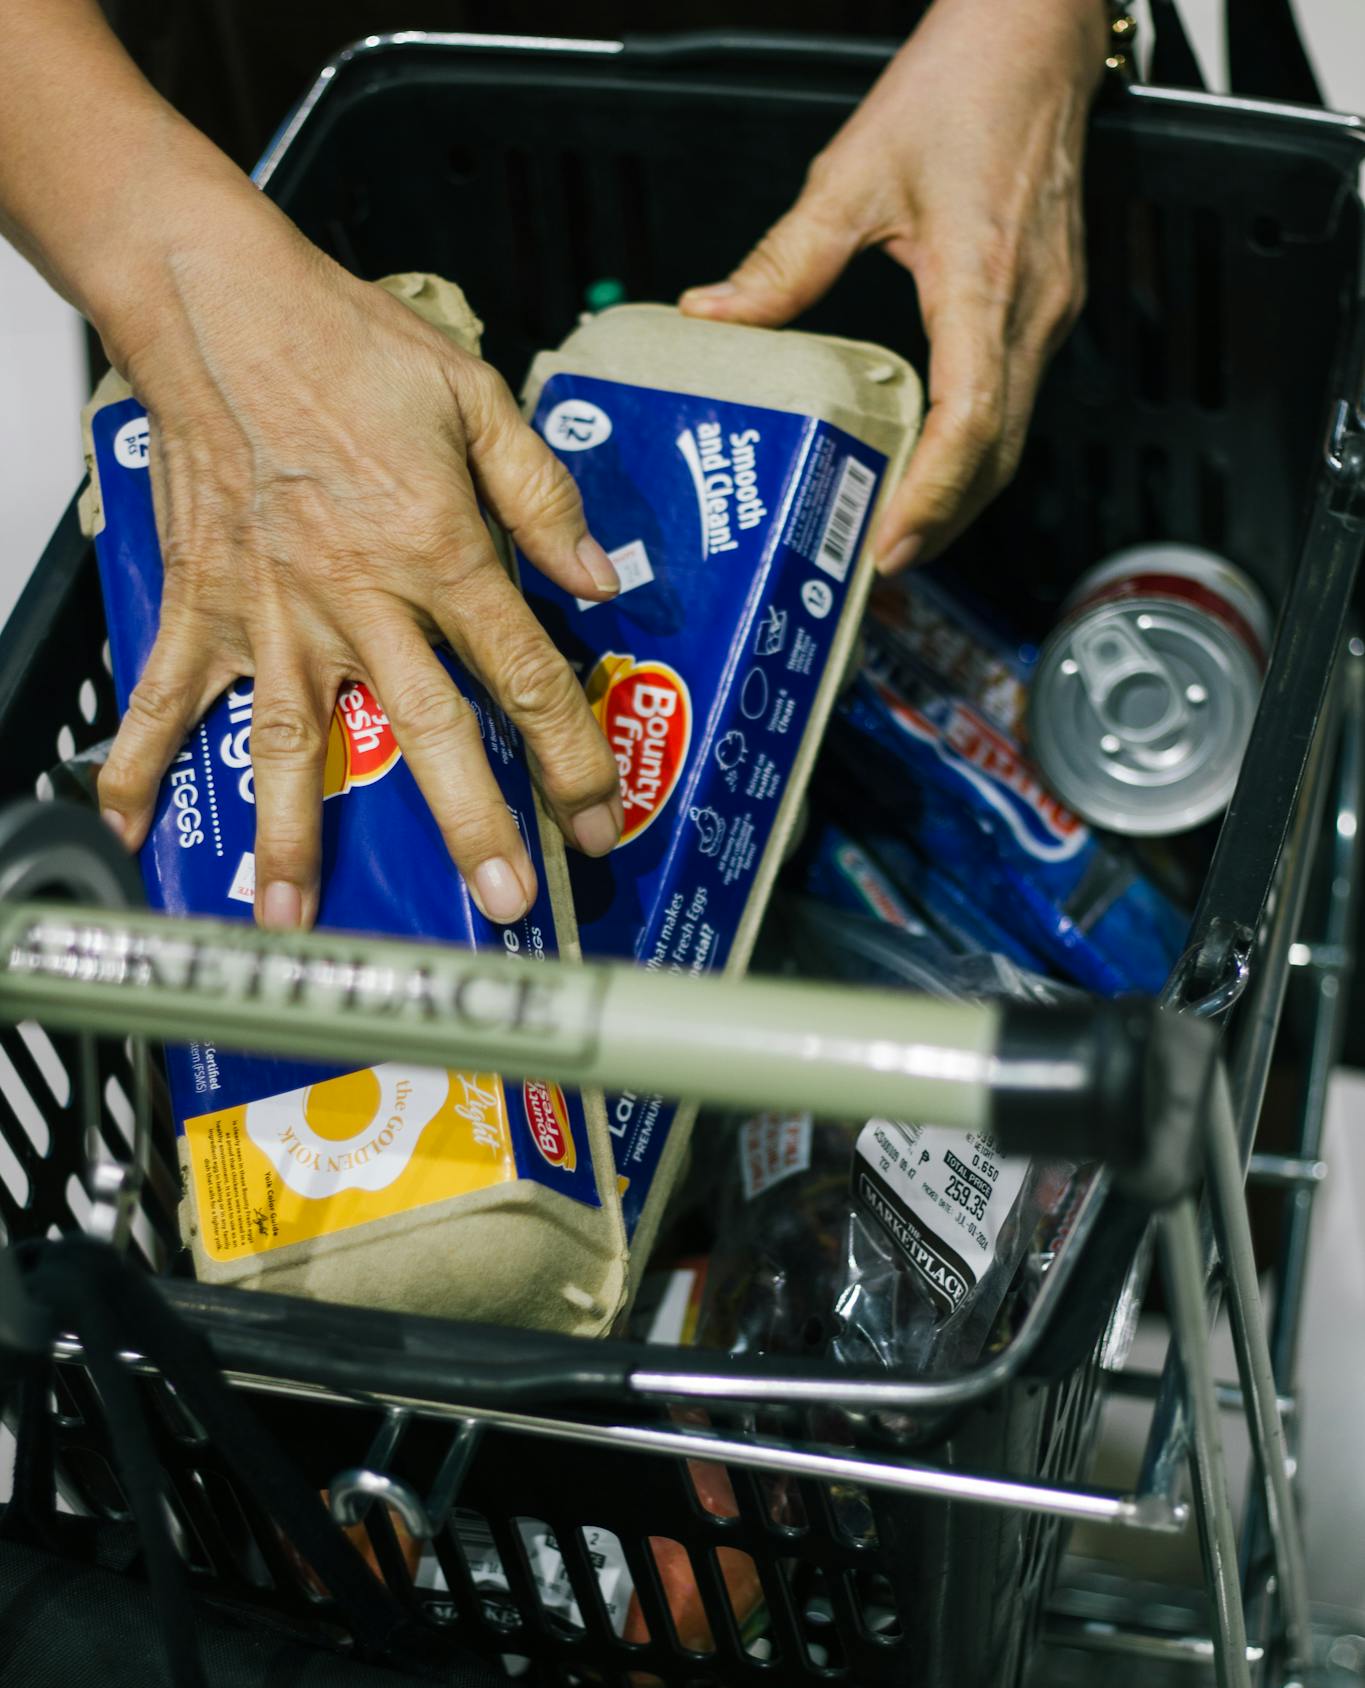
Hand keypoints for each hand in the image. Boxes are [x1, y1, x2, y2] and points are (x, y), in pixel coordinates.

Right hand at [96, 187, 622, 929]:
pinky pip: (170, 694)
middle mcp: (358, 596)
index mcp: (437, 548)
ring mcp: (272, 610)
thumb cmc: (343, 340)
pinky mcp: (203, 602)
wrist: (217, 301)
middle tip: (501, 898)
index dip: (570, 754)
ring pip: (293, 743)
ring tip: (295, 920)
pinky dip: (140, 759)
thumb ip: (542, 494)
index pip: (521, 673)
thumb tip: (598, 580)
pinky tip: (123, 828)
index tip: (598, 820)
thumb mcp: (475, 396)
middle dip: (471, 823)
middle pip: (427, 730)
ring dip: (292, 837)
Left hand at [679, 0, 1106, 569]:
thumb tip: (714, 314)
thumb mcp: (852, 173)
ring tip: (900, 532)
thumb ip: (785, 260)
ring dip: (961, 493)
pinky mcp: (1047, 304)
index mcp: (983, 281)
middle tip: (880, 561)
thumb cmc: (961, 86)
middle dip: (942, 518)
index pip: (972, 420)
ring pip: (1014, 435)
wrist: (1036, 34)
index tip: (891, 541)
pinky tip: (930, 465)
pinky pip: (1015, 399)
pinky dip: (974, 449)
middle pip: (999, 452)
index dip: (933, 493)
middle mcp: (1030, 309)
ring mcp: (1048, 311)